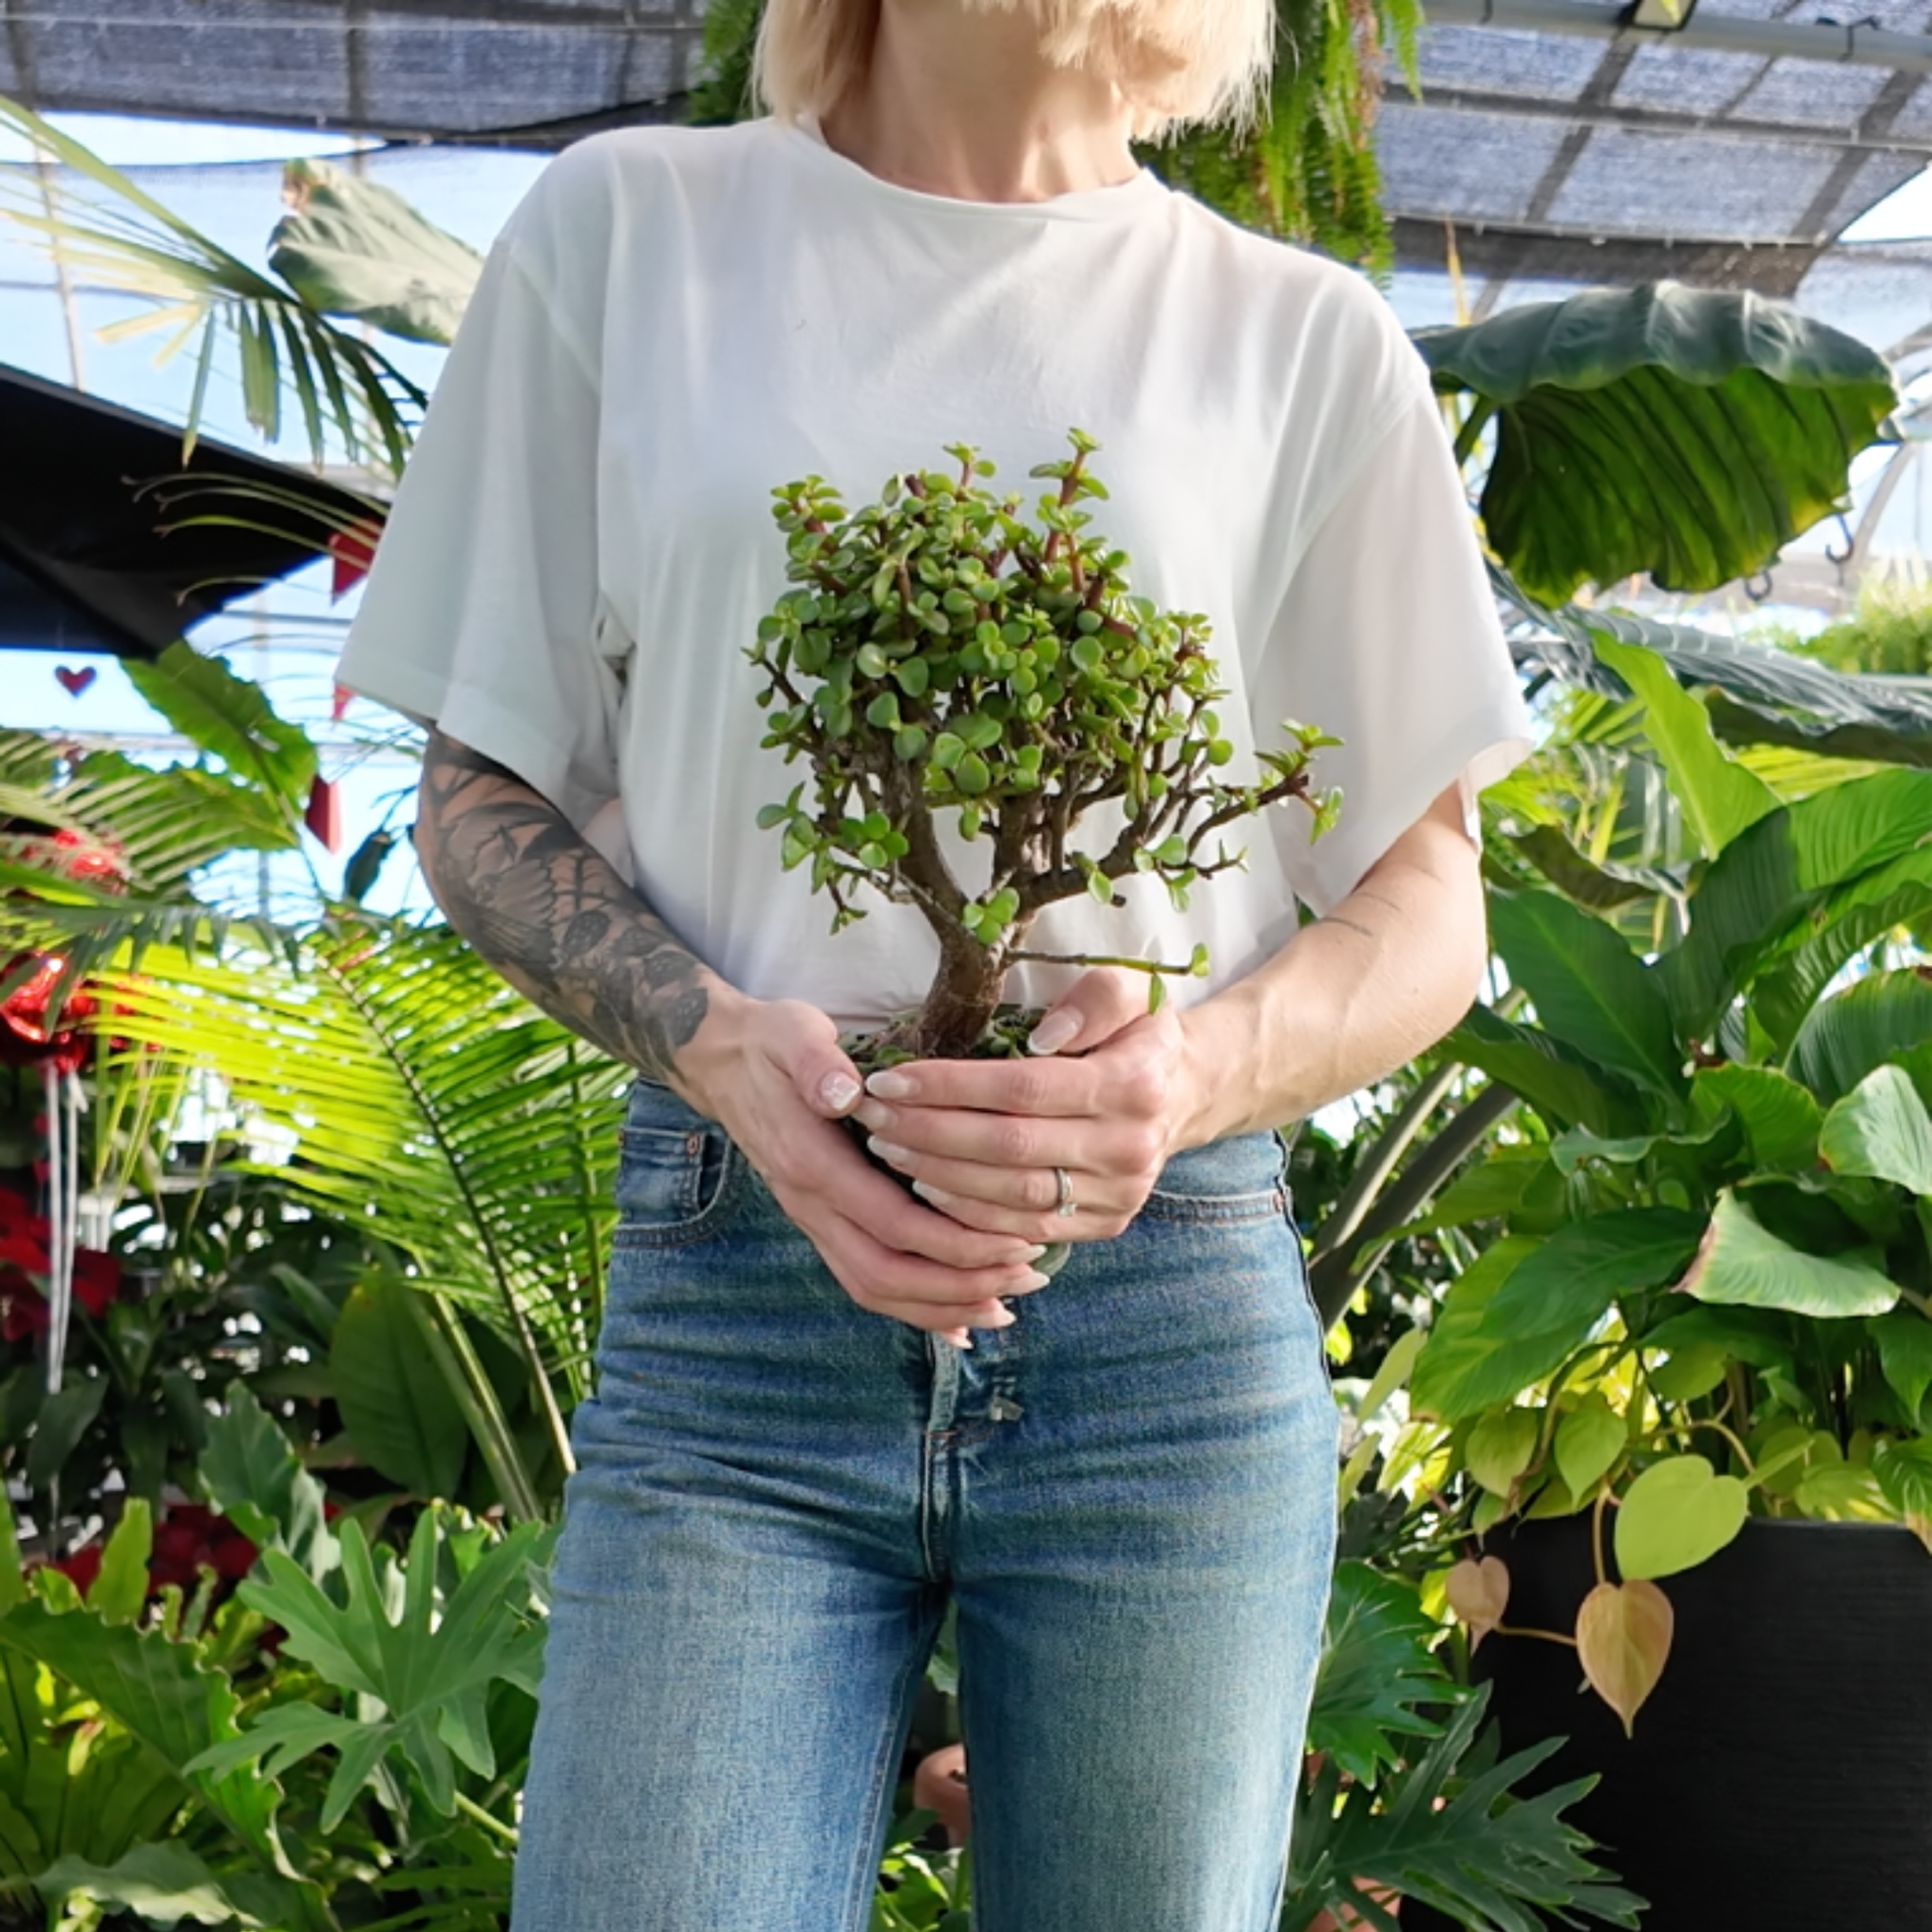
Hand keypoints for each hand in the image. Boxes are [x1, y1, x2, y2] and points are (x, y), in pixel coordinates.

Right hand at [679, 994, 1052, 1341]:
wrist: (722, 1062)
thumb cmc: (772, 1044)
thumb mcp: (793, 1034)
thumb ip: (817, 1063)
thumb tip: (846, 1093)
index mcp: (811, 1162)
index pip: (892, 1223)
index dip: (956, 1241)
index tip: (1015, 1238)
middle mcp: (809, 1204)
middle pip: (886, 1274)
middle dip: (960, 1285)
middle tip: (1027, 1275)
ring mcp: (811, 1220)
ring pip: (873, 1288)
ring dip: (941, 1305)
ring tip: (1006, 1304)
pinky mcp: (819, 1223)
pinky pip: (862, 1279)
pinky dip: (911, 1306)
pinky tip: (956, 1319)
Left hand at [849, 968, 1203, 1243]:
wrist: (1186, 1095)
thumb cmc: (1138, 1034)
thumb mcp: (1131, 991)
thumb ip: (1094, 1000)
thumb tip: (1043, 1036)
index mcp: (1133, 1083)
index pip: (1023, 1089)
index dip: (950, 1087)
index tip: (890, 1078)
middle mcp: (1128, 1146)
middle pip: (1009, 1147)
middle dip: (929, 1132)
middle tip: (872, 1116)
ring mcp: (1118, 1195)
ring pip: (1011, 1196)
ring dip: (938, 1174)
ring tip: (887, 1146)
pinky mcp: (1104, 1225)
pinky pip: (1025, 1227)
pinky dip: (968, 1212)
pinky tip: (925, 1185)